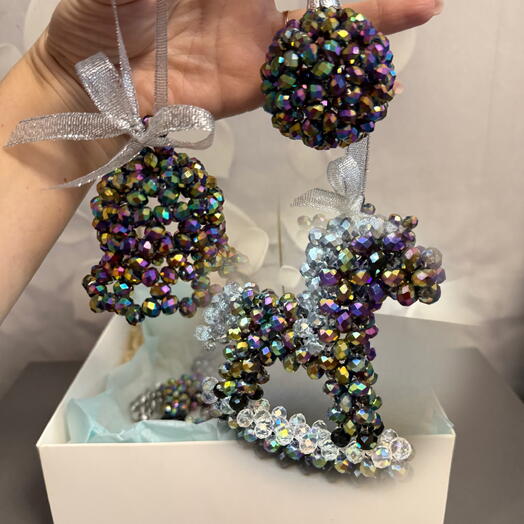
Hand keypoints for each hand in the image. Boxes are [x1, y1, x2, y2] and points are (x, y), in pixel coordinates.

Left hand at [41, 0, 440, 118]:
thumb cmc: (100, 15)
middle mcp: (251, 3)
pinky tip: (372, 84)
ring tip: (422, 7)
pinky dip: (334, 84)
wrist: (94, 84)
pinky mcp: (250, 89)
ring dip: (369, 24)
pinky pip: (299, 86)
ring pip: (321, 34)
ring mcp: (254, 47)